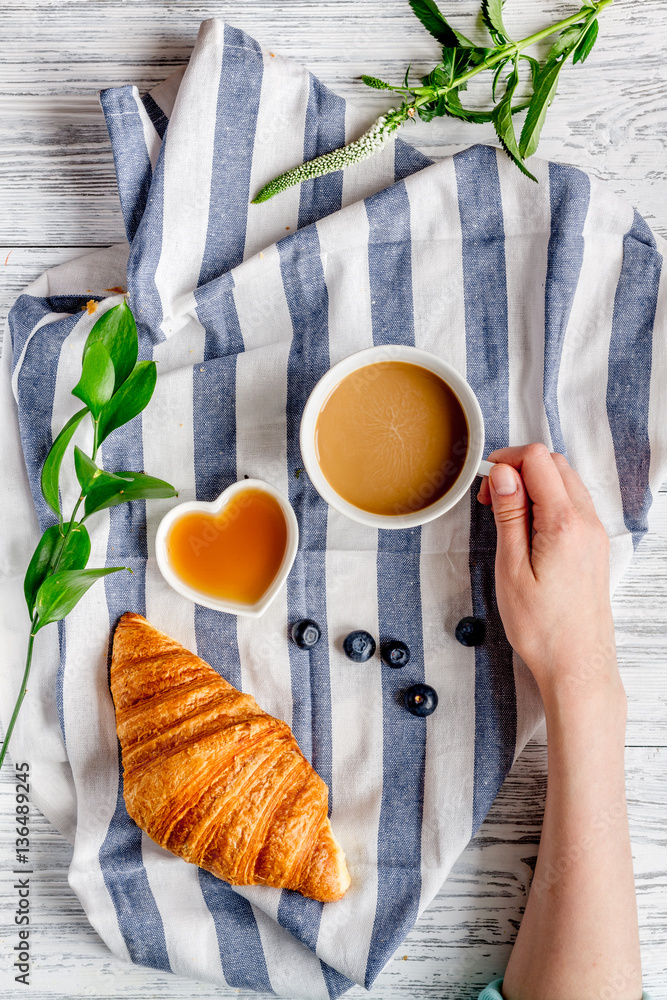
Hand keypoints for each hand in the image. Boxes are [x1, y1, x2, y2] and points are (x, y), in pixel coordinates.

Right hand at [477, 443, 621, 704]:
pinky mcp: (595, 546)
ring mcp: (595, 534)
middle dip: (519, 470)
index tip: (487, 486)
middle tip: (493, 501)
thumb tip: (505, 474)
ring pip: (566, 482)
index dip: (506, 462)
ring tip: (508, 518)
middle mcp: (587, 522)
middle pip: (555, 464)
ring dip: (534, 485)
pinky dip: (549, 503)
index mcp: (564, 523)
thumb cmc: (541, 627)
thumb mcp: (511, 569)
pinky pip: (574, 505)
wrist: (576, 664)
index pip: (538, 460)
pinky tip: (528, 531)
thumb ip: (510, 516)